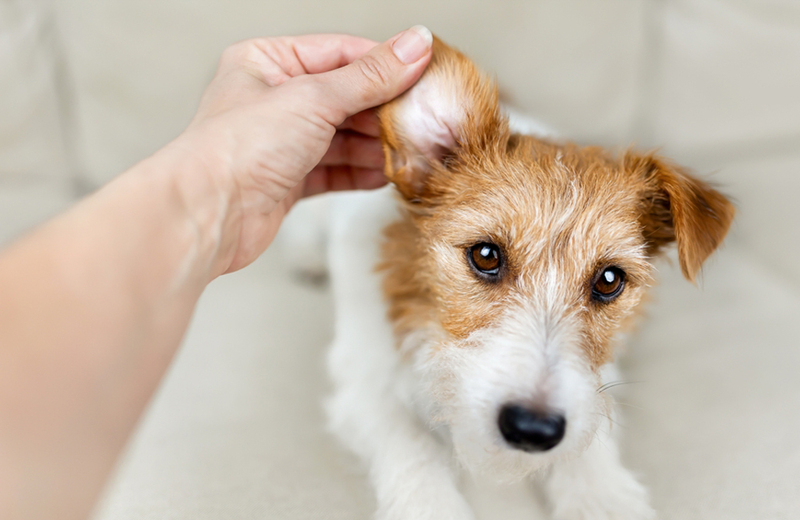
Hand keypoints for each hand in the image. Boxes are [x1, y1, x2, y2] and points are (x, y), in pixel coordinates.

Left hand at [171, 27, 432, 274]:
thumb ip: (370, 76)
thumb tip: (415, 45)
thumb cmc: (238, 147)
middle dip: (383, 111)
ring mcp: (280, 142)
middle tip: (422, 118)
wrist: (207, 214)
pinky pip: (334, 170)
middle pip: (345, 97)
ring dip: (376, 145)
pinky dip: (360, 172)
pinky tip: (387, 174)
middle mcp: (272, 99)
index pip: (340, 53)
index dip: (384, 63)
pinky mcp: (287, 180)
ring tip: (411, 149)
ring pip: (342, 137)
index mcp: (267, 62)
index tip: (424, 72)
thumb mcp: (314, 98)